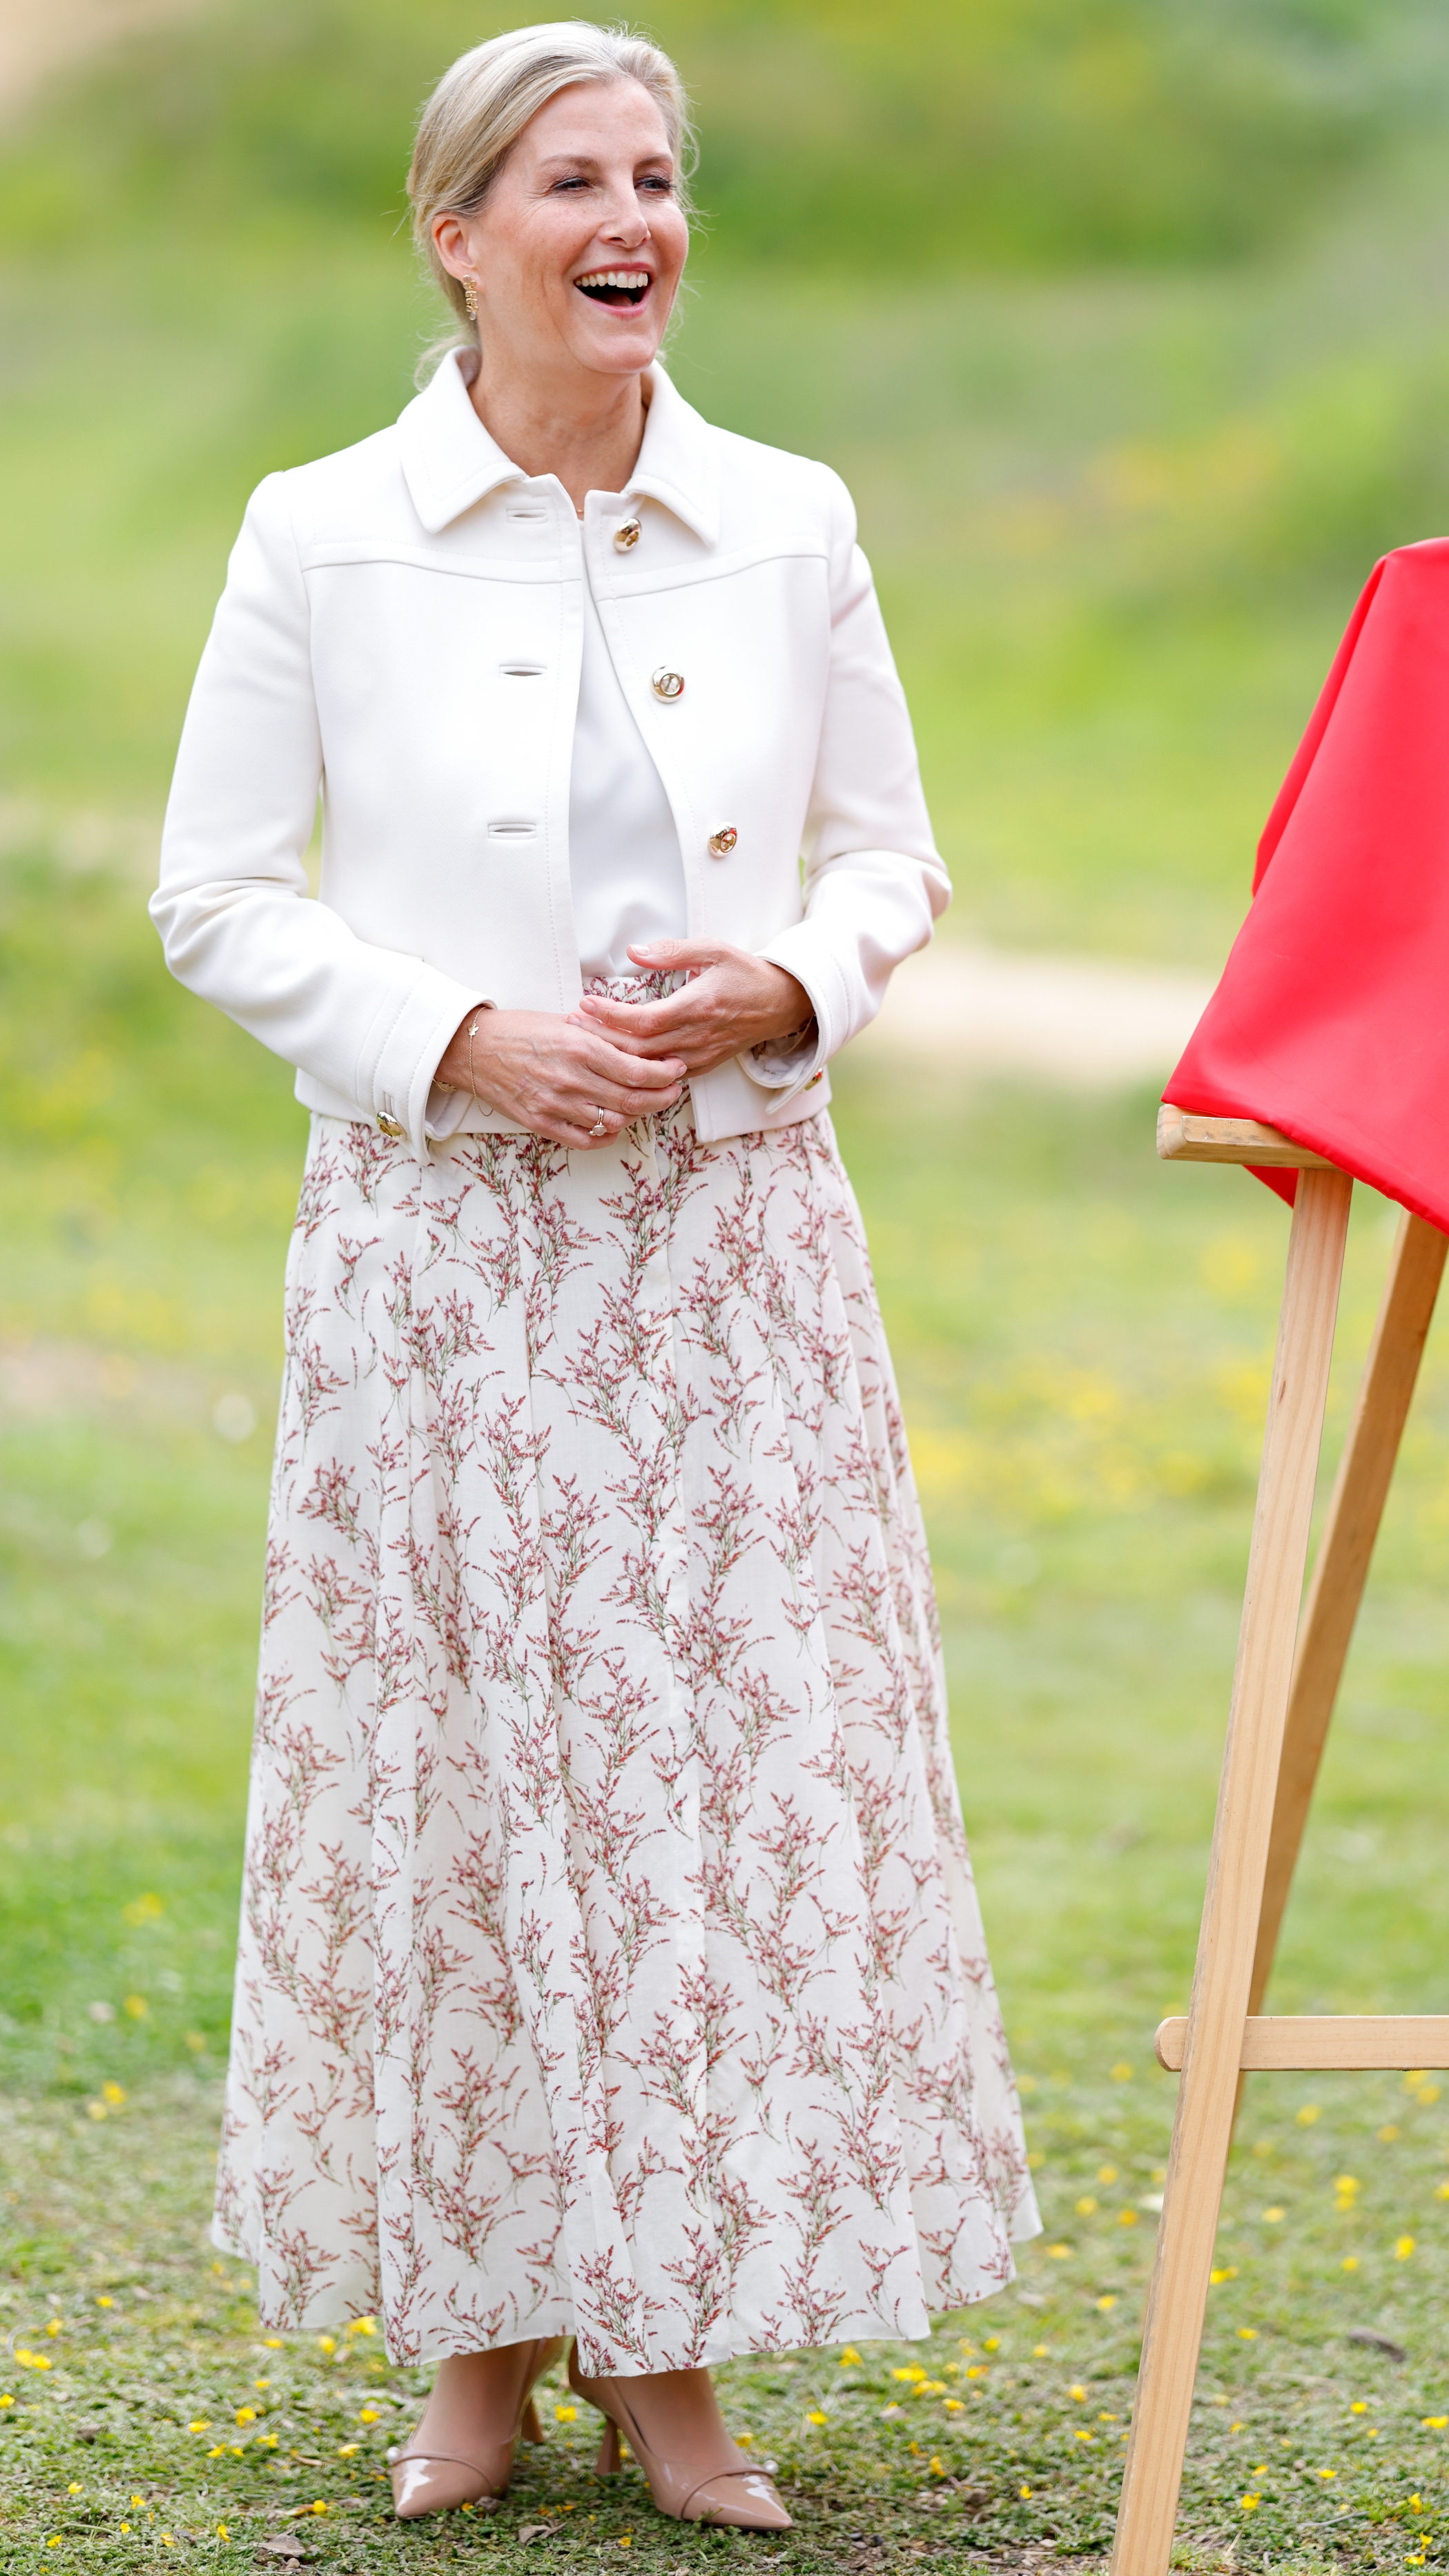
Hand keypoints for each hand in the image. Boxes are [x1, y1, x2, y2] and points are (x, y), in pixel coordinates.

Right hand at [434, 1006, 685, 1150]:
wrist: (474, 1049)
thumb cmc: (522, 1030)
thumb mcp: (567, 1021)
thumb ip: (606, 1034)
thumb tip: (646, 1044)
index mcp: (579, 1046)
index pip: (637, 1070)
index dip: (665, 1074)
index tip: (676, 1069)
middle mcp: (570, 1078)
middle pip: (632, 1099)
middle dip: (661, 1097)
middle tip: (671, 1091)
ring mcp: (555, 1104)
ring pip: (614, 1122)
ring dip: (637, 1115)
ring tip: (645, 1104)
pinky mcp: (541, 1124)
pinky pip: (587, 1140)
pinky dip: (608, 1136)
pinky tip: (616, 1124)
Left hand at [569, 941, 813, 1075]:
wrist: (780, 1004)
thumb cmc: (745, 974)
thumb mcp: (713, 950)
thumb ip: (671, 952)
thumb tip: (634, 951)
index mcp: (697, 1007)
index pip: (643, 1020)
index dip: (610, 1015)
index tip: (585, 1002)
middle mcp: (697, 1037)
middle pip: (639, 1048)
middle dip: (602, 1037)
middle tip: (573, 1023)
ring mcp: (700, 1056)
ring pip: (648, 1066)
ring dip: (615, 1055)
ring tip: (586, 1039)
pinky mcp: (703, 1066)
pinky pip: (663, 1075)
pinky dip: (638, 1070)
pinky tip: (616, 1060)